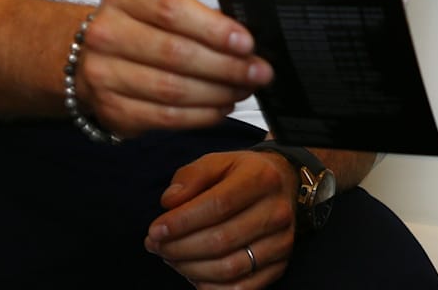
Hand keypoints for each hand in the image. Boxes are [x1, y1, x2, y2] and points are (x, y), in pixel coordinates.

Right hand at [77, 0, 272, 136]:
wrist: (87, 57)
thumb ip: (197, 16)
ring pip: (171, 89)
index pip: (171, 11)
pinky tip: (221, 107)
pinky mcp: (111, 110)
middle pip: (175, 53)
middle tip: (259, 72)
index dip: (213, 29)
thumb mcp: (159, 4)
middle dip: (225, 66)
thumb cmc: (139, 26)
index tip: (246, 42)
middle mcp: (106, 34)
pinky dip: (200, 115)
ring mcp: (103, 75)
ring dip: (217, 93)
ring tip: (244, 89)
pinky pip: (164, 117)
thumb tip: (246, 38)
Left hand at [147, 150, 296, 288]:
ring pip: (229, 268)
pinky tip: (192, 273)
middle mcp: (277, 211)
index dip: (182, 222)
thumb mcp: (216, 162)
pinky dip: (210, 286)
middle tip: (155, 245)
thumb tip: (169, 202)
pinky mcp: (281, 264)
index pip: (218, 205)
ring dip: (190, 268)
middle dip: (179, 248)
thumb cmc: (240, 174)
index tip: (154, 230)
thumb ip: (191, 176)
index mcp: (261, 178)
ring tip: (170, 257)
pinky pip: (241, 289)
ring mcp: (282, 241)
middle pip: (221, 240)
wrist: (282, 183)